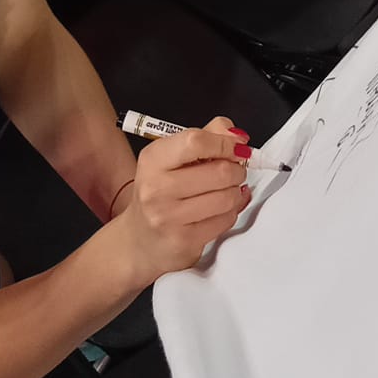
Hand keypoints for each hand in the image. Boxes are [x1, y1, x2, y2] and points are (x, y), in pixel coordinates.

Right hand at [117, 115, 251, 279]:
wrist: (139, 239)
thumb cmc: (160, 193)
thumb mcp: (173, 158)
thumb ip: (208, 136)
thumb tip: (237, 136)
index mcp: (153, 159)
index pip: (196, 141)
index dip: (225, 143)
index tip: (236, 147)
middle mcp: (156, 188)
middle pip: (219, 171)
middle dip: (237, 170)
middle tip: (235, 171)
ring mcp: (168, 217)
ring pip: (226, 197)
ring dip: (236, 192)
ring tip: (228, 191)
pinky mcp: (183, 241)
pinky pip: (225, 220)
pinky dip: (231, 213)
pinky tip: (220, 211)